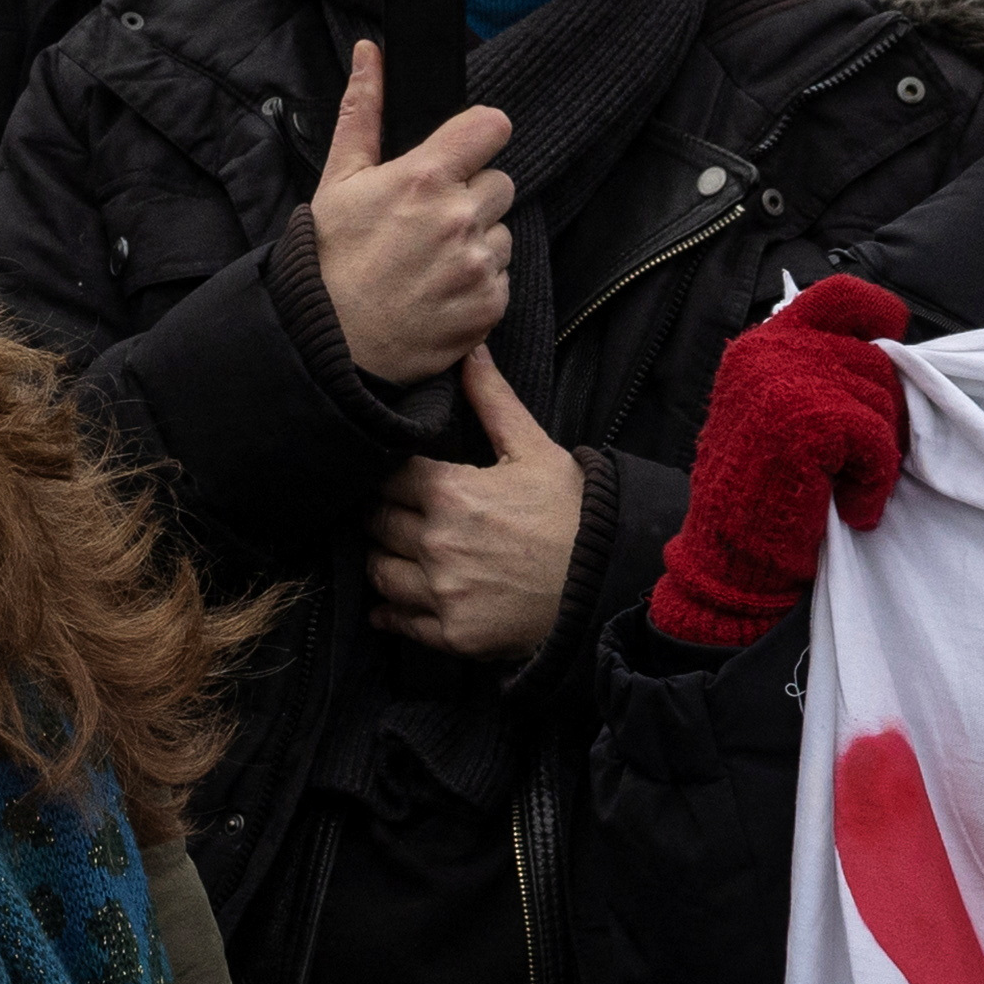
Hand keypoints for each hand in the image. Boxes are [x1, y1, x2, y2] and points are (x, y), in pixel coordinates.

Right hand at [307, 40, 518, 387]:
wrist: (327, 344)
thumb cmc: (328, 260)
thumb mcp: (338, 180)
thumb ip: (363, 112)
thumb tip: (371, 54)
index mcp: (424, 178)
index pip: (492, 127)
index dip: (478, 138)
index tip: (461, 155)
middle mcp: (458, 218)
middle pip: (501, 183)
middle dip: (472, 198)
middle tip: (428, 223)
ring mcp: (477, 265)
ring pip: (503, 234)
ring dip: (477, 243)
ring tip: (429, 263)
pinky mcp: (489, 307)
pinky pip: (501, 279)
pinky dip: (478, 285)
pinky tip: (438, 293)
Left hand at [365, 350, 586, 662]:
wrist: (608, 583)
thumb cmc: (574, 512)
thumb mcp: (535, 449)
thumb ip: (492, 399)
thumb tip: (470, 349)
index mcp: (449, 492)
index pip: (386, 476)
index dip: (388, 474)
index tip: (397, 478)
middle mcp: (436, 543)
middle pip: (375, 523)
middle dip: (380, 515)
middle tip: (392, 513)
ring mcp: (442, 592)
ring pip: (378, 571)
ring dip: (381, 559)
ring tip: (395, 552)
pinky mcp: (453, 634)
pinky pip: (400, 622)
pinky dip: (390, 612)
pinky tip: (392, 604)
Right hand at [650, 273, 913, 652]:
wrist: (728, 556)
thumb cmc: (762, 494)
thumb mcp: (781, 413)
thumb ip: (819, 374)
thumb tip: (893, 356)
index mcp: (761, 345)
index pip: (838, 297)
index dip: (878, 312)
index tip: (893, 335)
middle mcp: (767, 351)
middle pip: (875, 359)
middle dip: (883, 413)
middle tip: (861, 461)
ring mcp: (783, 380)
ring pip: (881, 400)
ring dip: (878, 454)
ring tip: (845, 486)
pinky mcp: (805, 418)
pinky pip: (877, 440)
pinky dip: (874, 481)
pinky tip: (851, 505)